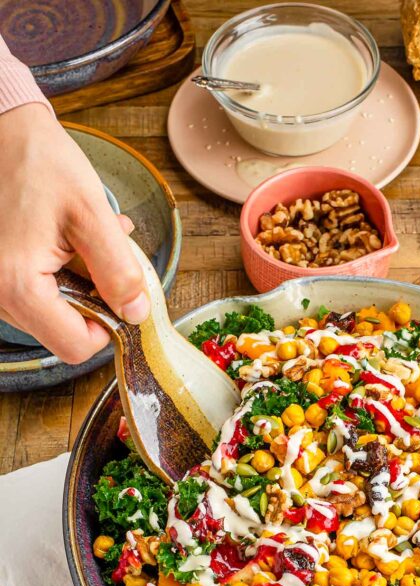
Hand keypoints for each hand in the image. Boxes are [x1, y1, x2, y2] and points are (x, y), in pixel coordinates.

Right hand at [0, 104, 149, 362]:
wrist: (2, 134)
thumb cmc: (40, 163)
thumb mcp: (91, 213)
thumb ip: (118, 270)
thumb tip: (136, 313)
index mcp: (17, 285)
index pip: (75, 347)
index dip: (107, 327)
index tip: (118, 294)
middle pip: (63, 333)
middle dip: (92, 299)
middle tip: (98, 254)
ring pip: (52, 316)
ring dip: (78, 285)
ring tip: (80, 241)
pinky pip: (36, 297)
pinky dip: (60, 277)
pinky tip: (65, 243)